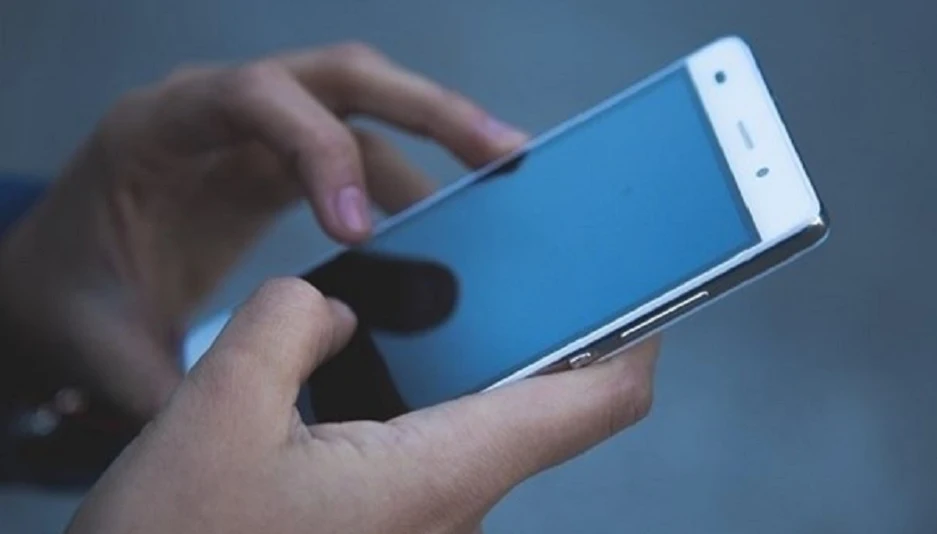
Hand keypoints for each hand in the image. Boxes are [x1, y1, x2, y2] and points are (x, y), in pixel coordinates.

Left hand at [0, 43, 526, 418]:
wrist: (59, 276)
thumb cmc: (69, 297)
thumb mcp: (102, 343)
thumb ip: (170, 384)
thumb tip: (247, 437)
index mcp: (158, 130)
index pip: (252, 99)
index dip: (318, 151)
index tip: (362, 233)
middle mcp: (216, 111)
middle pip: (335, 77)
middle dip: (424, 109)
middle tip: (501, 153)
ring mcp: (254, 131)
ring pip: (360, 105)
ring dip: (436, 136)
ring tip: (503, 177)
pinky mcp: (279, 161)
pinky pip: (357, 150)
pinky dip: (409, 179)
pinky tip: (446, 221)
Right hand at [67, 278, 658, 533]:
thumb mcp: (216, 410)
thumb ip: (288, 324)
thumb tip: (331, 307)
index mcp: (438, 472)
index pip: (594, 401)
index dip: (634, 334)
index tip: (643, 282)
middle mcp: (450, 506)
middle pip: (538, 404)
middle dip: (529, 326)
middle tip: (511, 259)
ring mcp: (420, 522)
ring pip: (476, 426)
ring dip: (460, 362)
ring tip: (425, 297)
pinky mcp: (385, 527)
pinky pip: (427, 451)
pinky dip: (414, 399)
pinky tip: (365, 364)